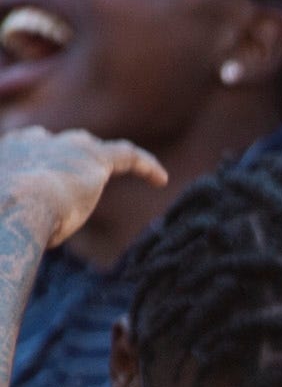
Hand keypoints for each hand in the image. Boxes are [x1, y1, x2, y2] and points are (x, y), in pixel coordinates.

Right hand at [0, 129, 164, 251]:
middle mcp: (30, 143)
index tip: (40, 175)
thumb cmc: (4, 221)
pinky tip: (161, 180)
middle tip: (73, 171)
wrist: (10, 206)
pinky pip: (126, 155)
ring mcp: (62, 147)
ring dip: (99, 156)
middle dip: (60, 151)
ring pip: (86, 144)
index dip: (34, 158)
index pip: (22, 148)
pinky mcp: (93, 158)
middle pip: (50, 140)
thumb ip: (20, 222)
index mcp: (5, 155)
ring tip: (118, 167)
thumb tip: (25, 245)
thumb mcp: (8, 220)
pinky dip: (144, 166)